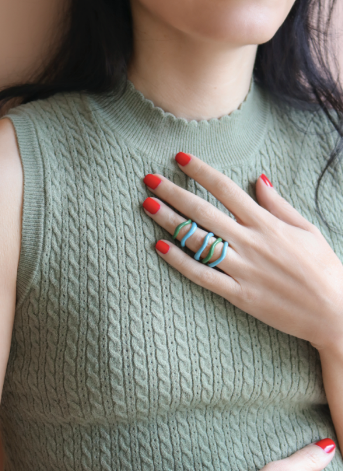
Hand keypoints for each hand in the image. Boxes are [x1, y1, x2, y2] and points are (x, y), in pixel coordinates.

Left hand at [142, 153, 342, 351]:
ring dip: (169, 221)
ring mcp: (243, 269)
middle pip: (204, 211)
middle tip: (148, 179)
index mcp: (267, 224)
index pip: (226, 189)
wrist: (334, 312)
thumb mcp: (306, 229)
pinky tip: (160, 246)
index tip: (179, 158)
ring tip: (147, 205)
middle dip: (174, 192)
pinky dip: (180, 261)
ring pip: (198, 240)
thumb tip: (259, 179)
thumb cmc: (323, 269)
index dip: (201, 171)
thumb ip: (278, 205)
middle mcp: (251, 243)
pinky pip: (203, 276)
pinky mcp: (239, 294)